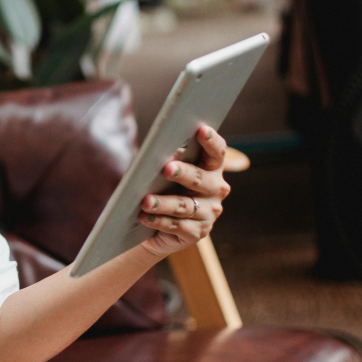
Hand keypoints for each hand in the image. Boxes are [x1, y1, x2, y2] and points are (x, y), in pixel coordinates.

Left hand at [137, 125, 229, 258]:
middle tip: (166, 168)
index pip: (217, 152)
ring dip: (163, 203)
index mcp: (211, 169)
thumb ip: (167, 160)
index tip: (201, 129)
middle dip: (183, 173)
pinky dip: (158, 221)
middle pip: (200, 179)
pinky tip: (144, 217)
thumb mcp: (165, 172)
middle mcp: (216, 190)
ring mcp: (209, 213)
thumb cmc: (162, 188)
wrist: (157, 225)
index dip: (211, 141)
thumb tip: (156, 153)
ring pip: (185, 206)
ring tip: (145, 201)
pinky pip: (177, 226)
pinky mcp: (197, 233)